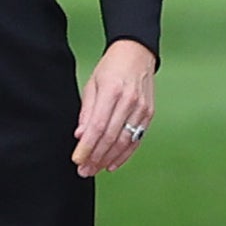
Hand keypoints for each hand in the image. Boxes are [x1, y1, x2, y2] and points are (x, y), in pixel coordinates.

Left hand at [74, 39, 156, 175]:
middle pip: (111, 137)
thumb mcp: (92, 84)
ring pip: (124, 142)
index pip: (97, 126)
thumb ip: (87, 111)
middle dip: (96, 157)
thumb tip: (81, 135)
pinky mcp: (149, 115)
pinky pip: (136, 140)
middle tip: (84, 170)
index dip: (87, 147)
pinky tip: (112, 164)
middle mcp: (129, 101)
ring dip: (108, 159)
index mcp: (112, 91)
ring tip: (95, 169)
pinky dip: (124, 154)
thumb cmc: (111, 68)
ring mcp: (142, 109)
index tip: (77, 159)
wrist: (137, 55)